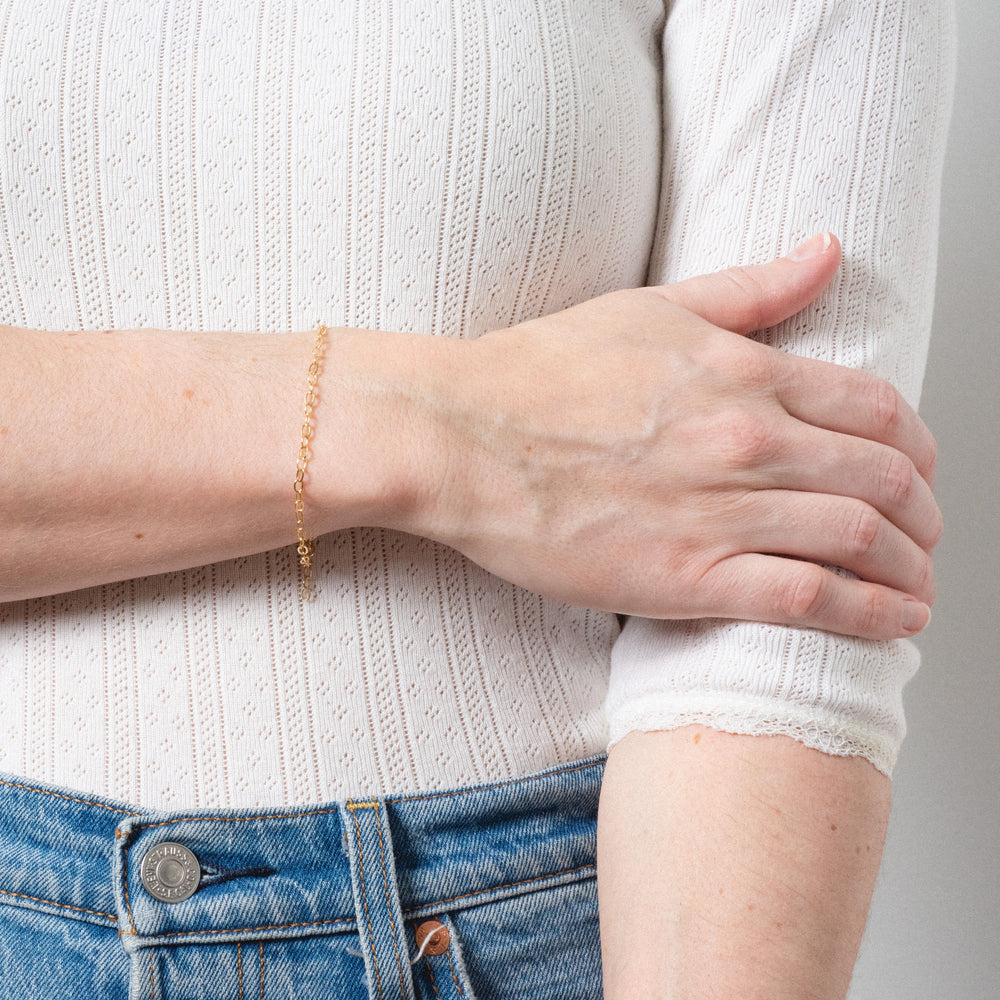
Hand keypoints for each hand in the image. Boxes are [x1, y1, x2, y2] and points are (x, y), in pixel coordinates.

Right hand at [408, 234, 938, 639]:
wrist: (462, 437)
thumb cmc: (539, 374)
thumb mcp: (652, 308)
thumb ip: (751, 289)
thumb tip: (827, 252)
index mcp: (745, 372)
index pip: (878, 410)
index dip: (919, 447)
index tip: (920, 472)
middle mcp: (748, 439)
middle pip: (886, 479)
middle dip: (926, 515)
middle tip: (928, 536)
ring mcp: (721, 510)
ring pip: (862, 540)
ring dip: (911, 570)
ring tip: (919, 589)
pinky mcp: (686, 575)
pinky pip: (808, 598)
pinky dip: (868, 615)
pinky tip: (891, 623)